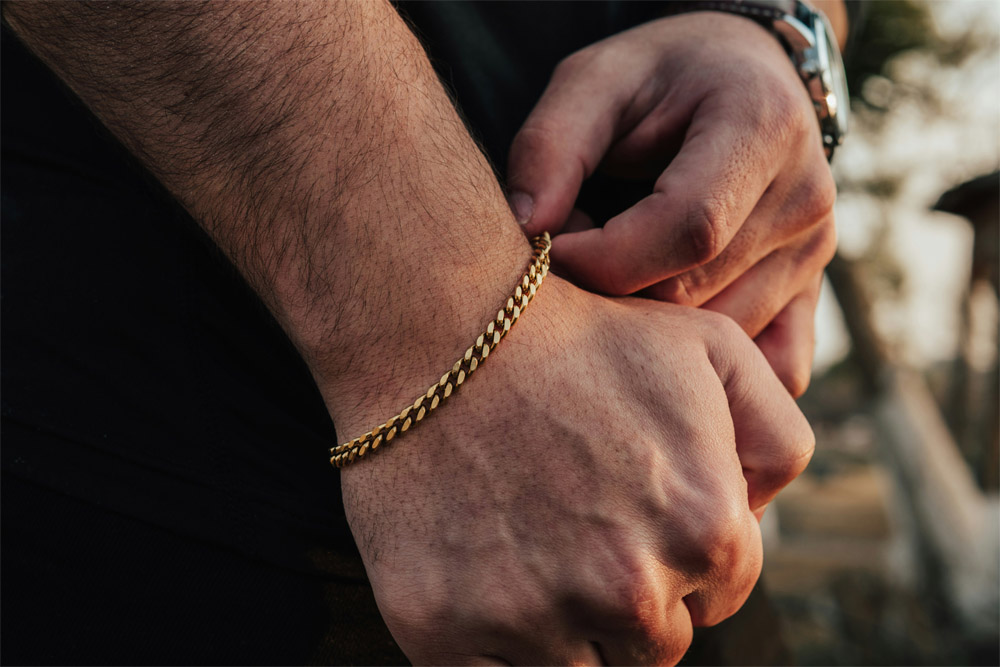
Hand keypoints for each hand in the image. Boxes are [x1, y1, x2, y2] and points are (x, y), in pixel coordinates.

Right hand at [334, 277, 813, 663]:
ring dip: (564, 626)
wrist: (438, 330)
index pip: (717, 598)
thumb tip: (762, 522)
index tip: (629, 515)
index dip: (676, 557)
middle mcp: (629, 592)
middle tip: (576, 526)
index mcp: (705, 533)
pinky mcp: (446, 634)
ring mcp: (534, 620)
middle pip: (653, 645)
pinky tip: (487, 580)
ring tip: (530, 543)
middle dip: (627, 597)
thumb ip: (778, 439)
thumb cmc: (576, 336)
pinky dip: (497, 647)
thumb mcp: (712, 348)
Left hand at [507, 12, 837, 396]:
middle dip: (614, 293)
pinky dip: (711, 369)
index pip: (690, 228)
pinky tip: (664, 335)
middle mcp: (804, 199)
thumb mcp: (594, 80)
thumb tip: (527, 227)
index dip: (604, 257)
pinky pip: (771, 367)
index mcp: (762, 128)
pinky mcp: (810, 294)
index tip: (549, 249)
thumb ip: (552, 146)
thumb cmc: (658, 77)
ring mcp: (814, 254)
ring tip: (617, 273)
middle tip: (574, 256)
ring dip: (650, 329)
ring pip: (720, 340)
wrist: (739, 79)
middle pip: (694, 294)